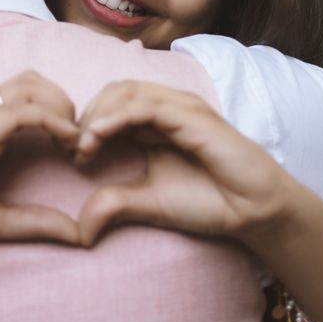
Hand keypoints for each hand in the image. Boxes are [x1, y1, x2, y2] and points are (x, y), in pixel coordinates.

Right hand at [0, 70, 82, 248]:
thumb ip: (34, 223)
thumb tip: (79, 234)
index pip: (31, 95)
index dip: (62, 113)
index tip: (80, 152)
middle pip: (34, 80)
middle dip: (66, 103)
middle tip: (81, 143)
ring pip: (30, 86)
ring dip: (62, 108)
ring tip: (75, 143)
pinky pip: (20, 111)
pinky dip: (52, 121)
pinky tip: (67, 145)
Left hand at [73, 81, 295, 247]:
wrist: (253, 210)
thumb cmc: (208, 202)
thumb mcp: (149, 204)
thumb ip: (115, 205)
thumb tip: (79, 230)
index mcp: (154, 122)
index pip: (109, 105)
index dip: (84, 124)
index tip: (69, 156)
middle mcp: (166, 108)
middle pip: (112, 92)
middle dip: (86, 116)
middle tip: (71, 148)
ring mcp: (179, 107)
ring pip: (125, 92)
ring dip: (97, 114)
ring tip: (83, 146)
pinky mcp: (192, 115)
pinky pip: (146, 105)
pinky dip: (117, 116)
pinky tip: (98, 136)